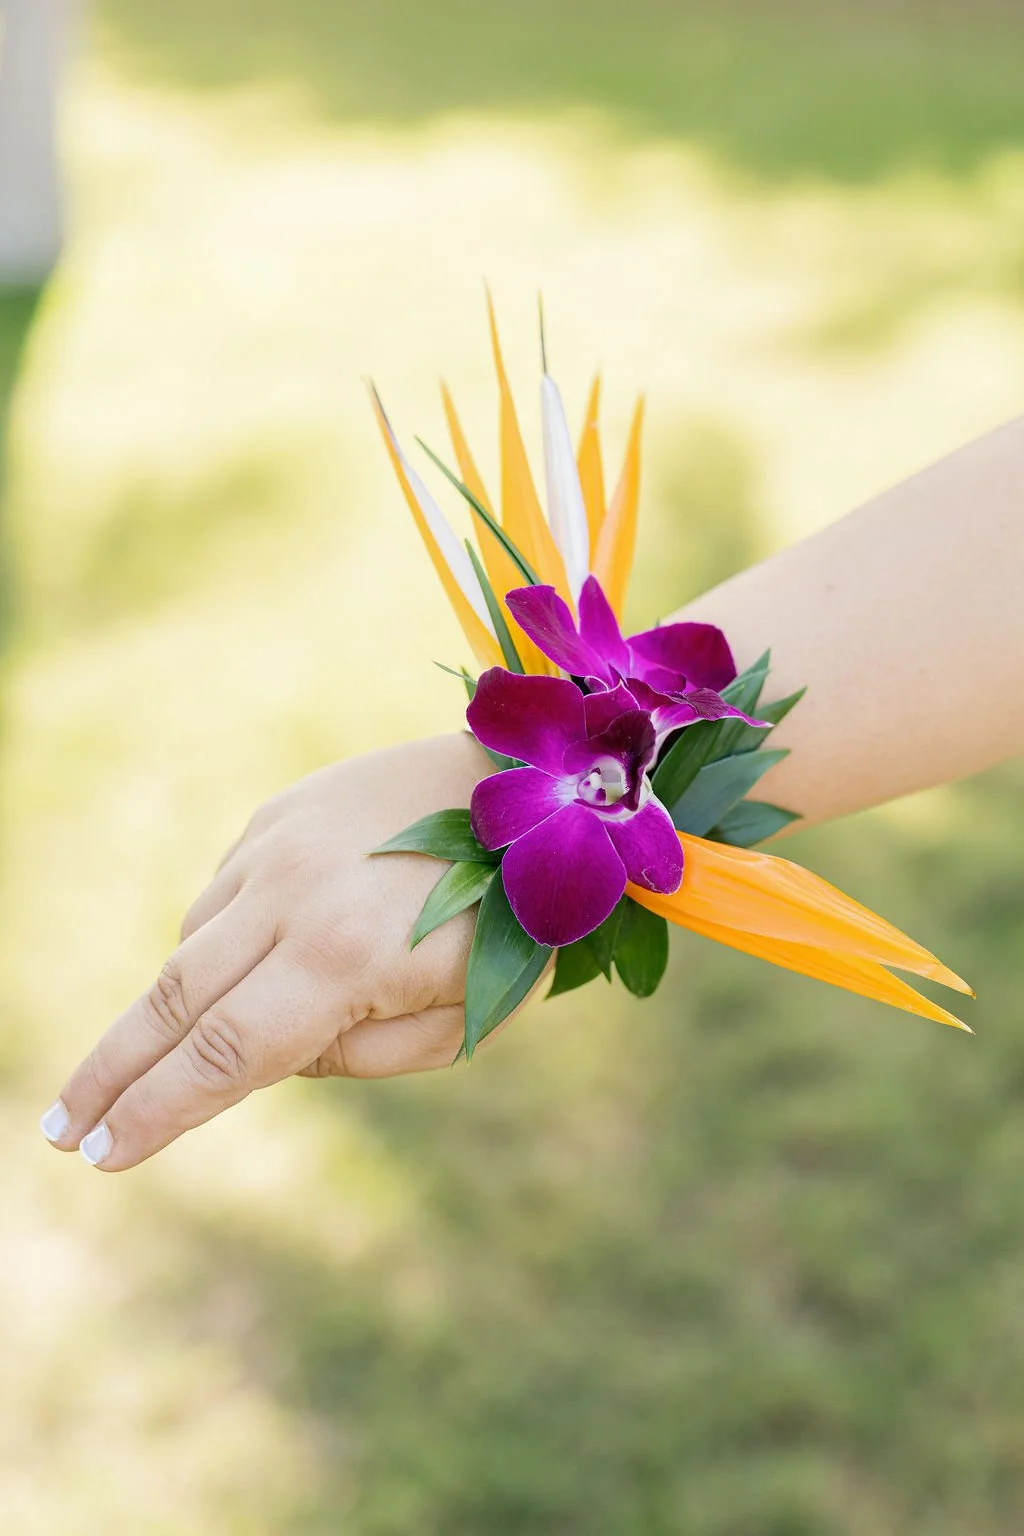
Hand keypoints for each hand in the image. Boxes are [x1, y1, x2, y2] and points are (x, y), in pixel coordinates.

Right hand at [40, 734, 491, 1170]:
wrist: (529, 787)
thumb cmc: (515, 916)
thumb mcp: (464, 1019)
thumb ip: (359, 1056)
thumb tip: (274, 1053)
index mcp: (346, 958)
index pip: (226, 1055)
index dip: (158, 1113)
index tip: (101, 1155)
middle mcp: (294, 895)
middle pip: (175, 1001)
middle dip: (111, 1072)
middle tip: (58, 1127)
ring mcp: (279, 844)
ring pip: (195, 944)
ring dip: (184, 1003)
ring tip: (210, 1030)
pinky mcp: (280, 813)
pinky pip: (224, 894)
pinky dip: (226, 938)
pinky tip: (267, 951)